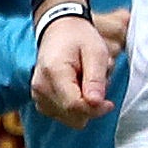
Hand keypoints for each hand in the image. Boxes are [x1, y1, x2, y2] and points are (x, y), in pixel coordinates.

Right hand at [31, 4, 127, 126]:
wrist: (59, 29)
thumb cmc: (79, 38)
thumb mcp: (96, 52)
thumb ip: (96, 79)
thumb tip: (95, 103)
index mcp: (53, 73)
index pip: (74, 106)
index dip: (96, 109)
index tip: (109, 103)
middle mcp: (41, 87)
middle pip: (72, 116)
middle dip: (91, 107)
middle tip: (98, 86)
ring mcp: (38, 95)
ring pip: (69, 118)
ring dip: (84, 106)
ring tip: (86, 83)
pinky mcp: (41, 101)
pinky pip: (63, 115)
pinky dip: (75, 106)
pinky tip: (78, 89)